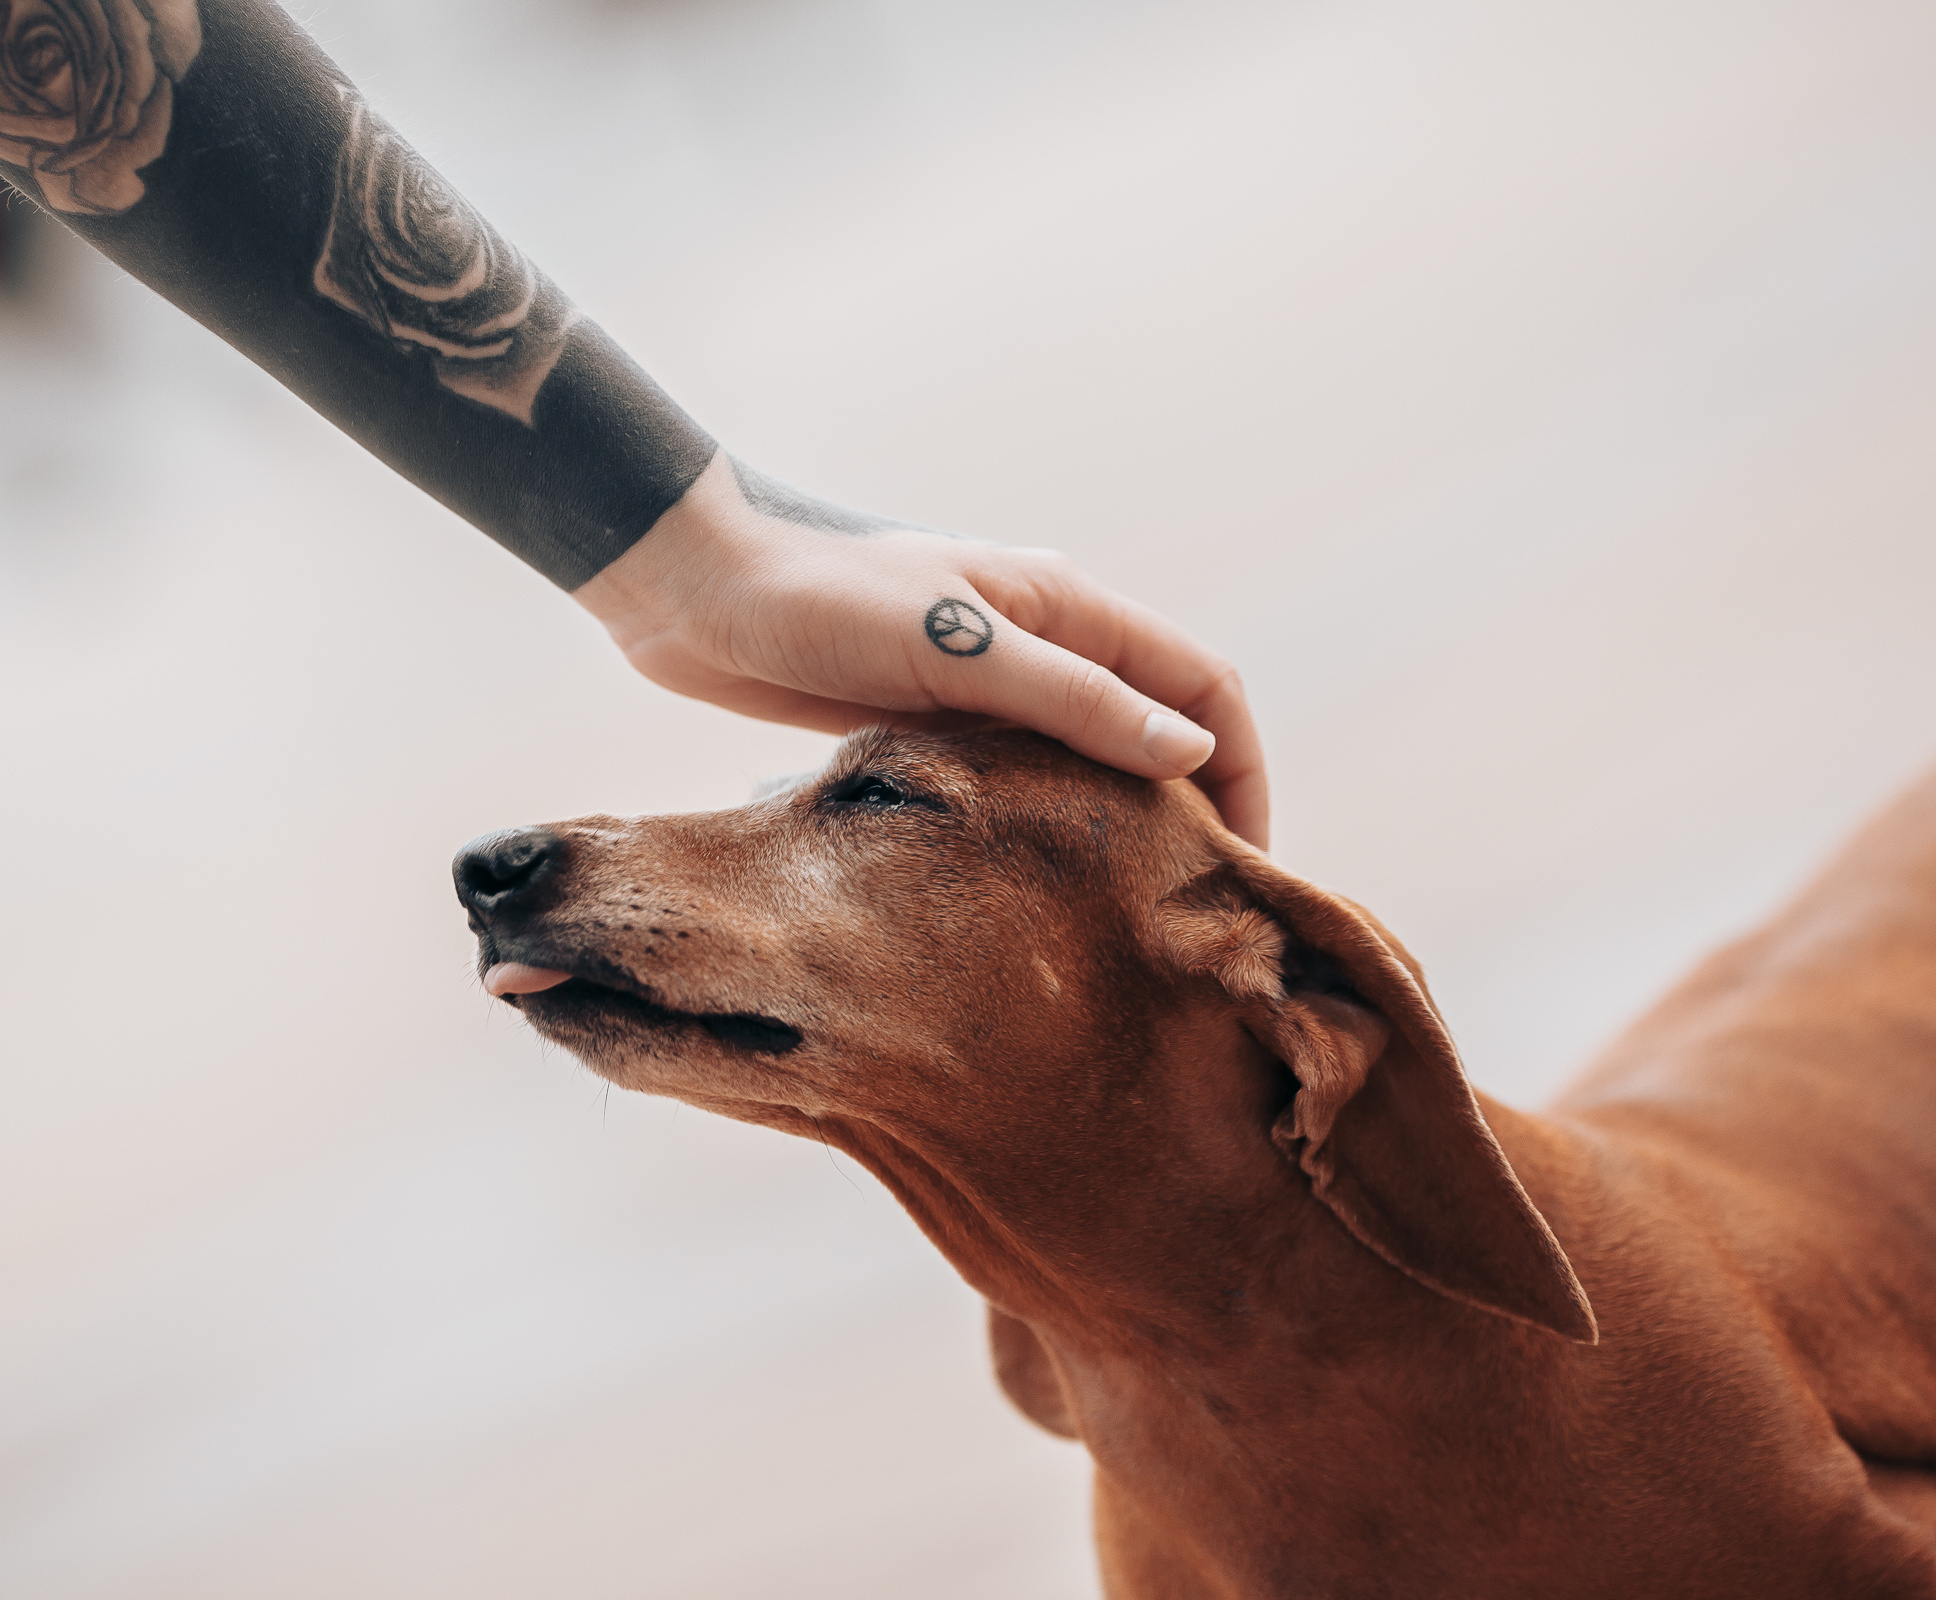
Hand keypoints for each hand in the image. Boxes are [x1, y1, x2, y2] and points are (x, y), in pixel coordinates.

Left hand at [574, 453, 1268, 846]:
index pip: (1205, 687)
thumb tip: (1192, 752)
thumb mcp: (957, 651)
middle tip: (1191, 915)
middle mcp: (1040, 644)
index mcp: (1067, 607)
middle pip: (1156, 731)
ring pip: (1086, 765)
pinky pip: (1014, 782)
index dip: (1243, 773)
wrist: (689, 584)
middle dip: (1191, 813)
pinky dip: (1043, 830)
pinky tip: (1030, 892)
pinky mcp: (926, 724)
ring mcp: (983, 686)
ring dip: (1117, 829)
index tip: (1245, 868)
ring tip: (1123, 922)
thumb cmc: (818, 598)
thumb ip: (1073, 701)